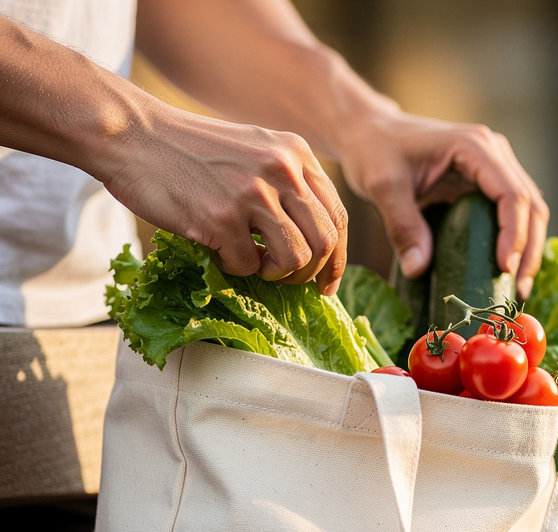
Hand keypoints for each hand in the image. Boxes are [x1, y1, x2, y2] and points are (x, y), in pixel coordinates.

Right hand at [101, 100, 348, 294]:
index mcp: (296, 155)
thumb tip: (318, 244)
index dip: (337, 259)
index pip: (338, 218)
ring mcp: (253, 193)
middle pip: (324, 243)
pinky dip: (236, 268)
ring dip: (277, 275)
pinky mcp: (222, 217)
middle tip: (287, 281)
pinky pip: (249, 266)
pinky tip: (220, 251)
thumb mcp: (255, 150)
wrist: (131, 134)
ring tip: (255, 265)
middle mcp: (282, 170)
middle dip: (310, 274)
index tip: (327, 284)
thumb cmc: (191, 151)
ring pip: (296, 260)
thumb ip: (289, 185)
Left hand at [337, 108, 548, 298]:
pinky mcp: (489, 185)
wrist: (371, 133)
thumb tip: (418, 269)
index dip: (513, 234)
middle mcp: (494, 154)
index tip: (504, 268)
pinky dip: (517, 245)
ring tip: (517, 289)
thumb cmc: (375, 150)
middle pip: (531, 204)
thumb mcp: (383, 186)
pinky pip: (514, 215)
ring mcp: (495, 168)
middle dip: (529, 250)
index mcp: (474, 147)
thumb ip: (402, 225)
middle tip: (517, 290)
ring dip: (529, 251)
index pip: (511, 193)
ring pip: (530, 211)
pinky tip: (508, 273)